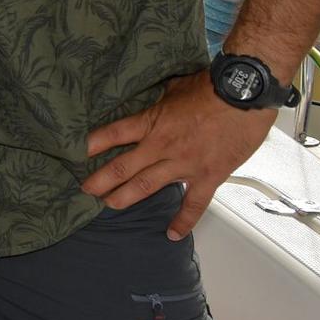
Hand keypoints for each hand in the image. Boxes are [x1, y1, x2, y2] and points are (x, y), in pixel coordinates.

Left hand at [82, 70, 273, 238]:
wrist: (244, 94)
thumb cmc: (211, 86)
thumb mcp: (174, 87)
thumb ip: (159, 100)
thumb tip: (150, 97)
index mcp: (152, 121)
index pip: (113, 135)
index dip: (91, 145)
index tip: (75, 154)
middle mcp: (162, 146)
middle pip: (123, 166)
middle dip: (100, 180)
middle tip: (85, 190)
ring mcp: (184, 163)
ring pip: (147, 186)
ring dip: (125, 197)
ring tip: (109, 205)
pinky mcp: (208, 175)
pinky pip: (193, 204)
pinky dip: (183, 221)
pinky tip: (172, 234)